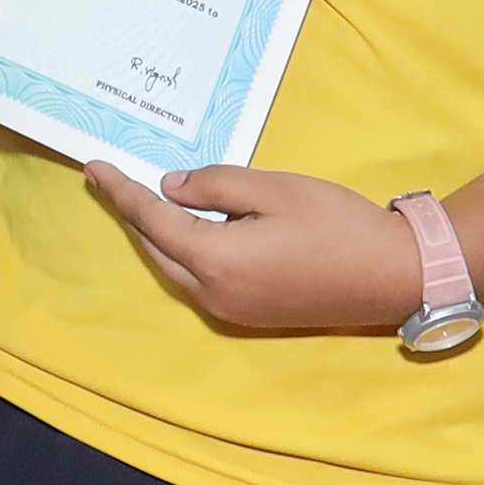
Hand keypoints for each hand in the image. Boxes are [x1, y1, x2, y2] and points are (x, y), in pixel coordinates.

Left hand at [79, 158, 425, 337]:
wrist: (390, 275)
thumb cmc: (336, 224)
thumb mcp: (274, 189)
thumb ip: (216, 186)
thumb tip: (171, 188)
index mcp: (214, 259)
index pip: (151, 220)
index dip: (120, 192)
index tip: (93, 168)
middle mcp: (212, 293)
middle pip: (155, 249)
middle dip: (131, 214)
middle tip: (109, 180)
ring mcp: (229, 311)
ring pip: (172, 268)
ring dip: (155, 236)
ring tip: (139, 200)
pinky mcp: (248, 315)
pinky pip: (196, 281)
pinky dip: (181, 253)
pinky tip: (185, 230)